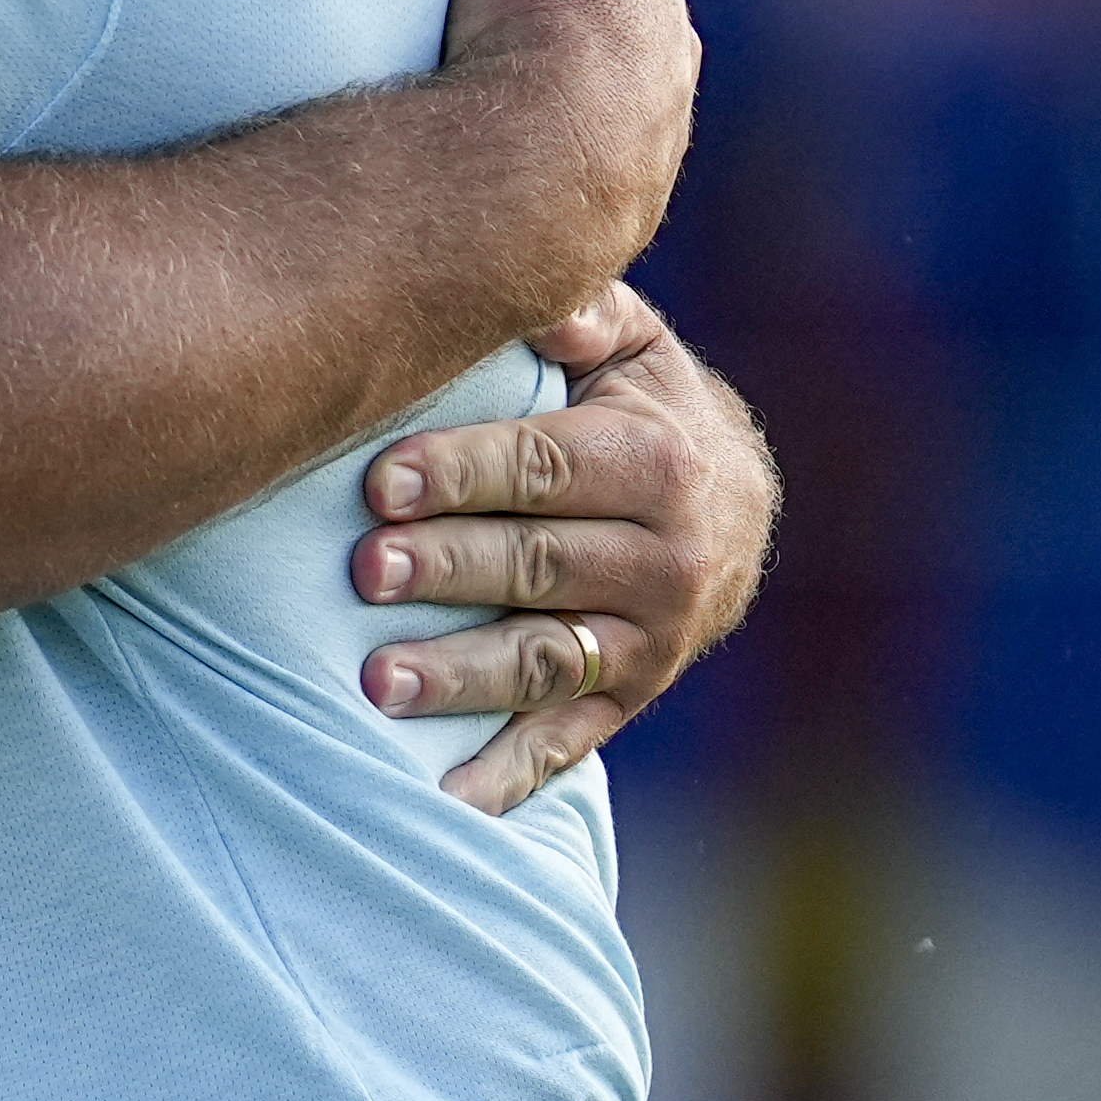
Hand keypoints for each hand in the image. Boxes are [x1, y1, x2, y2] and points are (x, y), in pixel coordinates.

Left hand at [351, 282, 778, 811]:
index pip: (545, 467)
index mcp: (655, 461)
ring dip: (461, 675)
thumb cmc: (641, 404)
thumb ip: (583, 314)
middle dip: (450, 569)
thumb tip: (541, 300)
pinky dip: (507, 775)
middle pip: (539, 564)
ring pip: (546, 658)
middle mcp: (664, 558)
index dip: (462, 473)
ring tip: (376, 684)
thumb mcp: (633, 344)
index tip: (380, 483)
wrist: (734, 506)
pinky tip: (441, 800)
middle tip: (366, 573)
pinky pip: (567, 742)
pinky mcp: (630, 699)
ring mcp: (649, 640)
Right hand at [441, 0, 698, 291]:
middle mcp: (667, 31)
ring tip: (467, 74)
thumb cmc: (530, 14)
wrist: (545, 163)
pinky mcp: (624, 188)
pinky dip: (534, 138)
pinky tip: (489, 142)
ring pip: (580, 68)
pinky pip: (566, 146)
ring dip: (535, 65)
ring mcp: (653, 116)